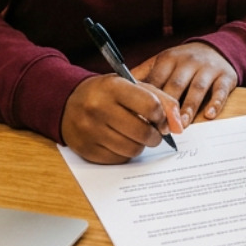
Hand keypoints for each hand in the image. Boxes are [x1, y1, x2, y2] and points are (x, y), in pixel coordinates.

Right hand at [60, 75, 183, 163]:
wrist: (67, 103)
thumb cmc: (106, 94)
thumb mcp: (131, 86)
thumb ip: (161, 100)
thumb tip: (178, 125)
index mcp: (113, 87)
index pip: (151, 105)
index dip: (162, 116)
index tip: (161, 120)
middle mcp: (98, 108)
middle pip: (143, 131)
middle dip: (154, 135)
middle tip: (153, 132)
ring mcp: (91, 130)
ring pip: (133, 148)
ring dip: (141, 145)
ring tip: (136, 136)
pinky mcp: (87, 149)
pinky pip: (119, 159)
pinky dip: (126, 153)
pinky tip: (120, 142)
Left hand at [134, 42, 236, 123]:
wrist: (217, 49)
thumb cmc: (183, 62)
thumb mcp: (163, 62)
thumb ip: (145, 74)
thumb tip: (117, 86)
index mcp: (169, 59)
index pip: (156, 80)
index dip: (149, 99)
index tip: (141, 117)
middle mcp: (188, 62)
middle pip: (175, 85)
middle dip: (167, 107)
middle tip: (160, 128)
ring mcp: (207, 69)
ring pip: (196, 89)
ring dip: (189, 107)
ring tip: (182, 125)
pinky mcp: (225, 77)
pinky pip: (220, 90)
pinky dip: (215, 103)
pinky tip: (209, 116)